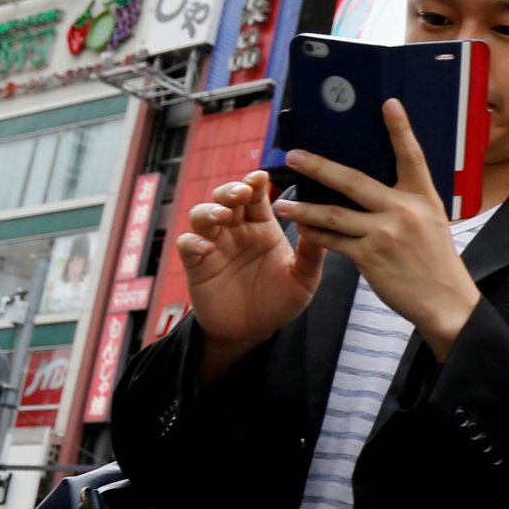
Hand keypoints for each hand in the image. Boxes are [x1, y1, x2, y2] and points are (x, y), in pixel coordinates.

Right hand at [178, 167, 323, 378]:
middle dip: (231, 190)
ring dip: (210, 210)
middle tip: (242, 193)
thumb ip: (311, 253)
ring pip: (202, 214)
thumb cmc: (279, 301)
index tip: (261, 176)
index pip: (256, 196)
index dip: (255, 183)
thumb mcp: (303, 279)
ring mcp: (215, 245)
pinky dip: (193, 241)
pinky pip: (187, 244)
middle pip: (226, 197)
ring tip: (223, 216)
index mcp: (262, 227)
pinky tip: (206, 247)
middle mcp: (236, 230)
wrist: (252, 332)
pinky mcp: (197, 264)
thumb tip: (320, 223)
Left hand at [274, 101, 481, 360]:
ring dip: (304, 207)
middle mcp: (404, 210)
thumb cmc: (436, 261)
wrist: (446, 301)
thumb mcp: (431, 222)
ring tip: (283, 202)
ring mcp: (385, 234)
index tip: (388, 104)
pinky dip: (316, 234)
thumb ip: (405, 202)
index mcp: (423, 197)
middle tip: (294, 156)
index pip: (411, 156)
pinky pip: (334, 241)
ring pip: (333, 214)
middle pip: (353, 181)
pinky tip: (302, 229)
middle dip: (319, 167)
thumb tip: (371, 187)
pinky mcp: (370, 257)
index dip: (400, 129)